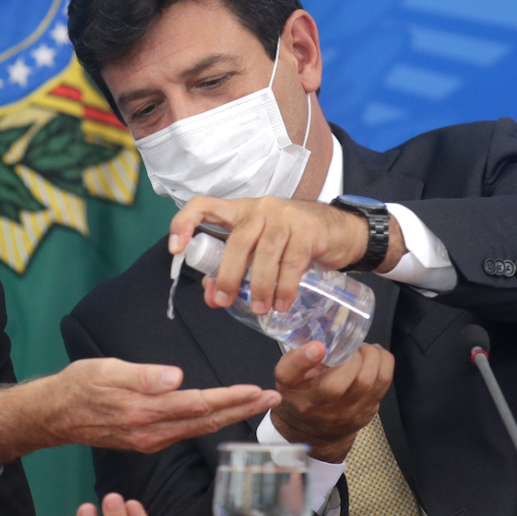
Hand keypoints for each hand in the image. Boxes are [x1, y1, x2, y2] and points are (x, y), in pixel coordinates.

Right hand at [41, 358, 280, 453]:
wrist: (54, 414)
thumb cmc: (79, 385)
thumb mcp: (106, 370)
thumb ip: (142, 375)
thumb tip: (176, 377)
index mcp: (145, 411)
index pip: (199, 404)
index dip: (230, 398)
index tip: (256, 391)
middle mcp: (152, 431)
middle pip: (206, 420)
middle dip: (241, 409)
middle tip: (272, 398)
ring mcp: (150, 440)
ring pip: (198, 428)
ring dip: (229, 416)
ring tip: (254, 404)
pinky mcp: (146, 441)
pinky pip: (185, 432)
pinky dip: (208, 422)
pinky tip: (218, 415)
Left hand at [168, 195, 400, 314]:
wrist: (341, 231)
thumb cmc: (292, 242)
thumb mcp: (259, 253)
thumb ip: (234, 270)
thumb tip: (212, 296)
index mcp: (239, 211)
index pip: (204, 205)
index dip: (184, 224)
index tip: (175, 250)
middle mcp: (259, 208)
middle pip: (237, 240)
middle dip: (228, 275)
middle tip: (226, 301)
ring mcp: (285, 216)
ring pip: (264, 253)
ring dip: (260, 286)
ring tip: (261, 309)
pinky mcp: (308, 228)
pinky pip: (292, 262)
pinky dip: (285, 287)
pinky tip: (282, 303)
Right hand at [270, 341, 392, 461]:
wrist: (311, 433)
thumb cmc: (301, 395)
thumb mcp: (289, 376)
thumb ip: (300, 355)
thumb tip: (325, 333)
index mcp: (290, 389)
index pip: (289, 375)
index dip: (304, 359)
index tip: (318, 346)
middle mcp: (313, 405)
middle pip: (336, 384)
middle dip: (351, 356)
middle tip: (352, 346)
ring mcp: (341, 414)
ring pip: (366, 382)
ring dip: (372, 357)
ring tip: (366, 350)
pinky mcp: (363, 415)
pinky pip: (382, 386)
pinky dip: (383, 364)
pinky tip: (376, 357)